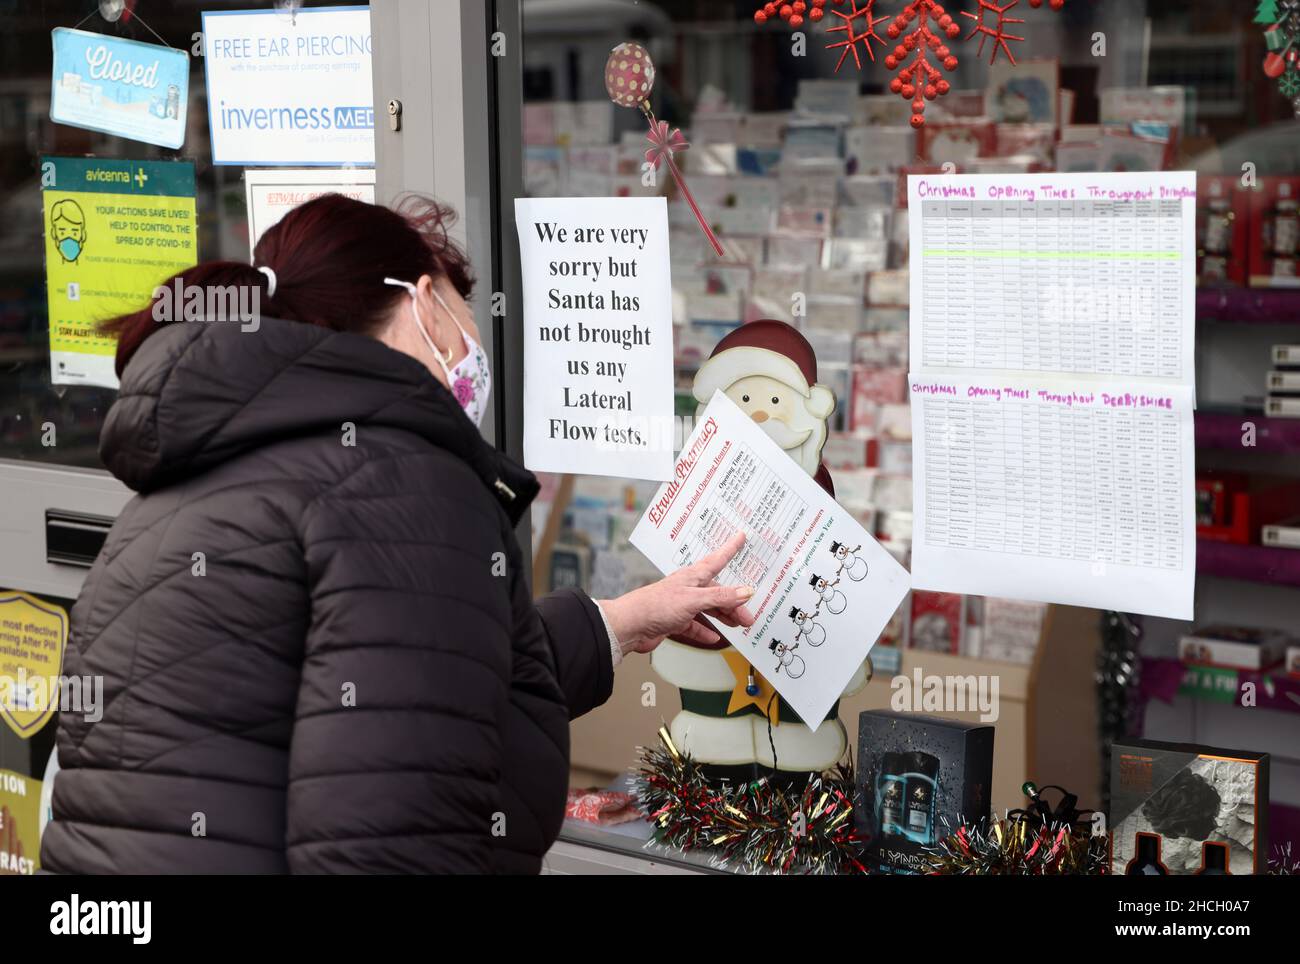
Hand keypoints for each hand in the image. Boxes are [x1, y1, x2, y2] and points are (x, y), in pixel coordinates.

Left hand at [598, 532, 754, 654]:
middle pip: (717, 592)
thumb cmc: (655, 605)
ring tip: (736, 625)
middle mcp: (687, 588)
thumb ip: (720, 597)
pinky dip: (705, 630)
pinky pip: (694, 625)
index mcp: (692, 577)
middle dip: (734, 602)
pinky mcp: (673, 621)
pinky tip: (713, 637)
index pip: (717, 560)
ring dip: (723, 617)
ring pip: (708, 609)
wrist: (629, 626)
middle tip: (749, 616)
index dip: (730, 548)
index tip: (740, 536)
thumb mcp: (694, 599)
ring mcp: (680, 605)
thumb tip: (745, 592)